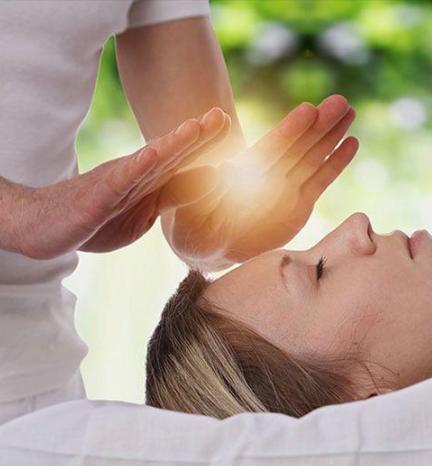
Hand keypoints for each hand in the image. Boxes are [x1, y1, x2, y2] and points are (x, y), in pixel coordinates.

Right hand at [8, 107, 229, 258]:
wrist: (43, 226)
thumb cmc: (97, 219)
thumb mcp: (143, 213)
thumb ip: (171, 197)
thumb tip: (208, 183)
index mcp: (148, 180)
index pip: (181, 160)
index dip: (205, 143)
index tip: (228, 122)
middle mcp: (135, 175)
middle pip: (171, 153)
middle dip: (198, 135)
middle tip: (221, 114)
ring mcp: (116, 184)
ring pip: (149, 162)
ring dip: (173, 144)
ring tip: (194, 127)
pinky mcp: (97, 198)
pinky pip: (119, 182)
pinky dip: (136, 168)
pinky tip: (151, 154)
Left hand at [163, 95, 357, 267]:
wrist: (211, 243)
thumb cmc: (193, 222)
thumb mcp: (190, 204)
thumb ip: (203, 188)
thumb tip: (214, 172)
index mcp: (245, 171)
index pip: (272, 148)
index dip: (290, 130)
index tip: (308, 110)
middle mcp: (270, 174)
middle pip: (299, 145)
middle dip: (320, 124)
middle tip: (341, 101)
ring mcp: (287, 187)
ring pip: (313, 156)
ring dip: (332, 135)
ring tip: (350, 110)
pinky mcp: (300, 204)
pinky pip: (321, 180)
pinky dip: (335, 163)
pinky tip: (351, 142)